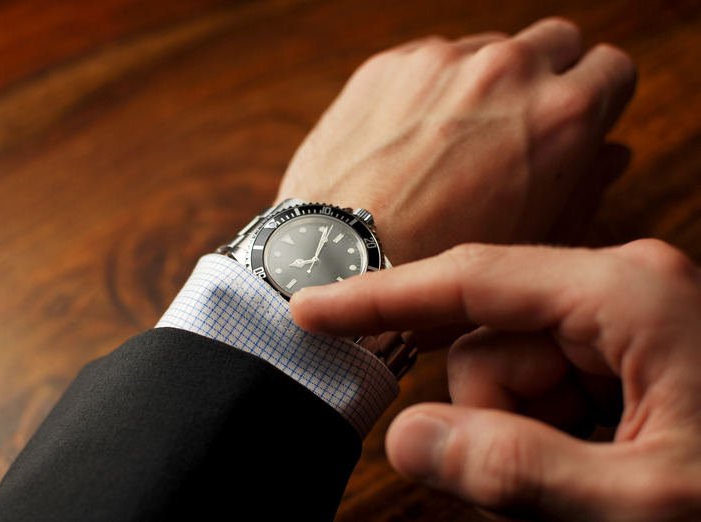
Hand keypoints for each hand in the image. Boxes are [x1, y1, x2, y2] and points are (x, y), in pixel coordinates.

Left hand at [275, 17, 635, 264]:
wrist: (340, 260)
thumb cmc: (439, 268)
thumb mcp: (533, 244)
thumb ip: (586, 188)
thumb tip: (611, 153)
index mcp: (562, 115)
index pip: (613, 68)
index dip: (598, 97)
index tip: (578, 118)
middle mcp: (508, 71)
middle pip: (556, 40)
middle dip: (549, 76)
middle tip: (519, 126)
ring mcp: (443, 61)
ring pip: (487, 48)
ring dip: (484, 83)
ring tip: (452, 144)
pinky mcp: (388, 64)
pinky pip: (427, 61)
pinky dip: (429, 89)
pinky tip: (408, 141)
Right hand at [290, 239, 700, 520]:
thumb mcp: (639, 503)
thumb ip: (515, 470)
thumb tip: (405, 439)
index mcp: (624, 293)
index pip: (470, 281)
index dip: (382, 298)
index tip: (310, 306)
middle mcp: (619, 290)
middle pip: (489, 341)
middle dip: (496, 415)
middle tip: (554, 484)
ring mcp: (621, 321)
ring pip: (511, 373)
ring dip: (526, 433)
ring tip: (593, 480)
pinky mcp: (624, 353)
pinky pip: (543, 387)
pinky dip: (548, 434)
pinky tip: (599, 463)